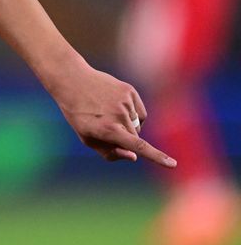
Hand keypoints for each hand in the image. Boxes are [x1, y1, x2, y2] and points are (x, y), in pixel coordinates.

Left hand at [50, 60, 174, 167]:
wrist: (72, 81)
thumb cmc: (78, 114)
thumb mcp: (87, 138)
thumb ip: (110, 152)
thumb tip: (134, 157)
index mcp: (107, 130)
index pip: (137, 146)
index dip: (157, 157)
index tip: (173, 164)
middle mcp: (119, 115)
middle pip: (135, 137)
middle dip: (125, 137)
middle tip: (104, 126)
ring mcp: (125, 101)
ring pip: (138, 124)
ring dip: (128, 124)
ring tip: (106, 112)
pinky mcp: (129, 91)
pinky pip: (140, 112)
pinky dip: (132, 113)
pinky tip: (115, 106)